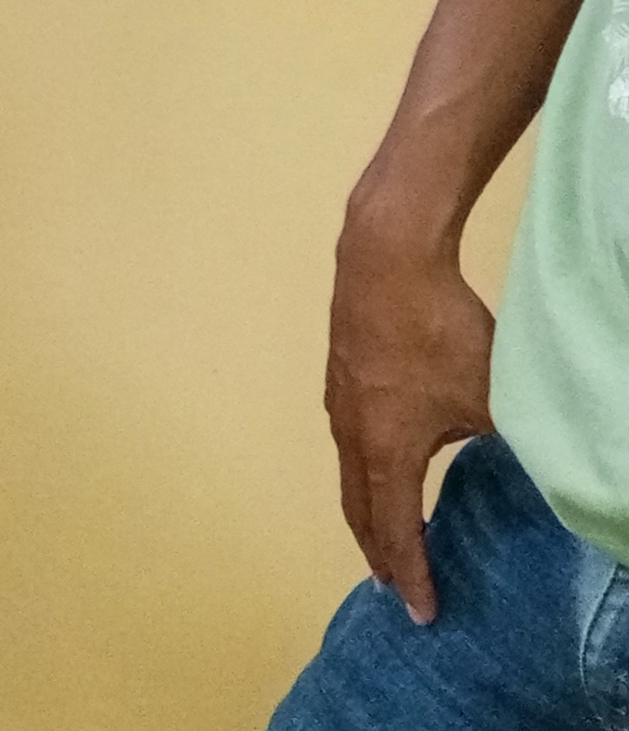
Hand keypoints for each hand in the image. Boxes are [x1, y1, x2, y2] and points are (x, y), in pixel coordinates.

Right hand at [327, 221, 497, 622]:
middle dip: (380, 556)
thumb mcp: (489, 397)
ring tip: (386, 537)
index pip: (397, 531)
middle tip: (398, 588)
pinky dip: (364, 479)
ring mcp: (339, 407)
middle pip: (359, 513)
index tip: (423, 612)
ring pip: (349, 480)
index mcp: (387, 451)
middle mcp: (352, 437)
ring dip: (367, 517)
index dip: (412, 576)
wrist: (383, 263)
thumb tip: (538, 471)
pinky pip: (347, 449)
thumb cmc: (437, 332)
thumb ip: (508, 441)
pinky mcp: (339, 379)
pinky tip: (383, 466)